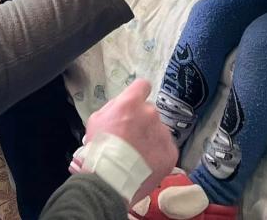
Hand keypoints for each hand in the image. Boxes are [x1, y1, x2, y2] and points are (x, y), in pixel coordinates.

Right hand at [78, 79, 177, 204]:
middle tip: (131, 137)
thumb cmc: (99, 150)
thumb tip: (122, 106)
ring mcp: (162, 133)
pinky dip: (158, 153)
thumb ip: (113, 108)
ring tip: (137, 155)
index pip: (142, 86)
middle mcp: (150, 113)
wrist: (110, 181)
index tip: (135, 104)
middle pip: (149, 111)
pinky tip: (146, 163)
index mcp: (131, 103)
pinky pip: (166, 147)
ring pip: (158, 130)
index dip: (138, 94)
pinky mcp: (170, 152)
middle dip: (142, 121)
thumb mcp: (96, 120)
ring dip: (150, 137)